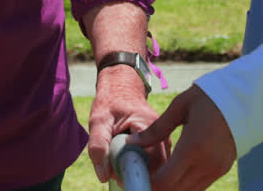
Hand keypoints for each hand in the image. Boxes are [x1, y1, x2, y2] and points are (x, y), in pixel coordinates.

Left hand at [86, 65, 169, 182]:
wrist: (122, 86)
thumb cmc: (110, 102)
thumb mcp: (98, 120)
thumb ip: (98, 146)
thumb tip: (104, 176)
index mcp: (150, 126)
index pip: (152, 162)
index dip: (136, 174)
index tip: (118, 176)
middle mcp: (162, 133)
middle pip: (158, 168)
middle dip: (138, 174)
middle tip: (117, 171)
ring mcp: (164, 139)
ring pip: (158, 167)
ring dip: (139, 170)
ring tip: (121, 161)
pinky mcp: (161, 143)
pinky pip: (155, 163)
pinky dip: (142, 166)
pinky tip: (128, 158)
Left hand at [127, 85, 236, 190]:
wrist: (244, 98)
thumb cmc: (209, 98)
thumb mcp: (180, 107)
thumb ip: (156, 129)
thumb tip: (133, 142)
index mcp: (193, 147)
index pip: (165, 181)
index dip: (147, 184)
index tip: (135, 175)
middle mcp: (206, 164)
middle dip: (155, 187)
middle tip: (142, 175)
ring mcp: (216, 169)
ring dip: (169, 187)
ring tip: (155, 174)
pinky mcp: (222, 169)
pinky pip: (198, 186)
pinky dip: (183, 184)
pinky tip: (172, 172)